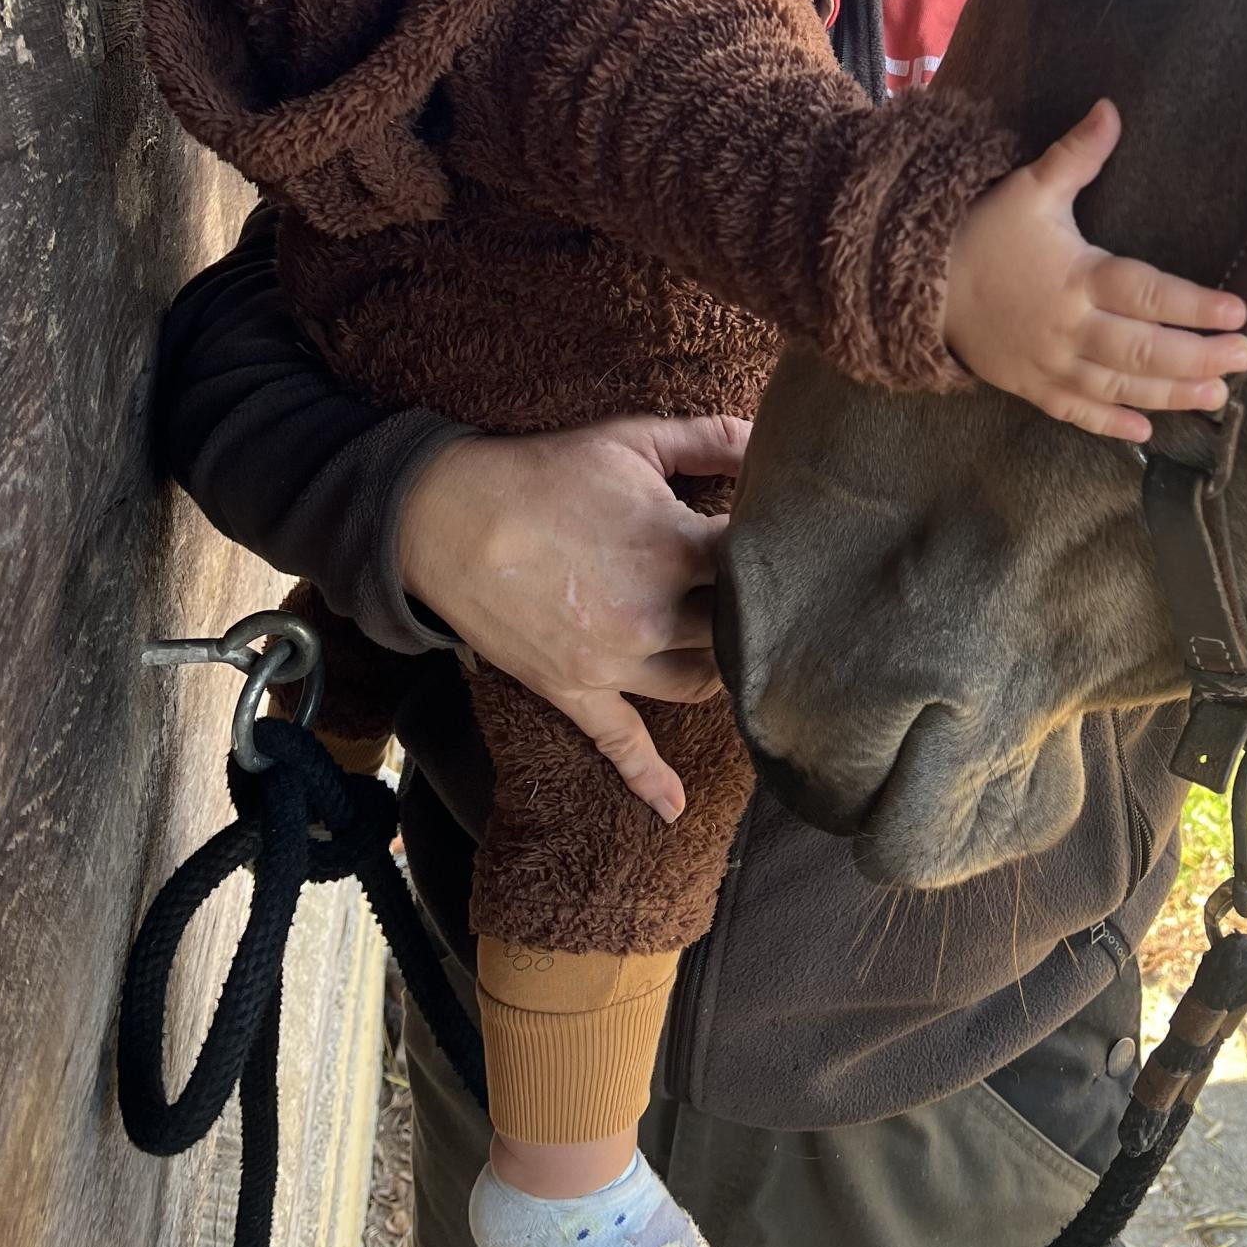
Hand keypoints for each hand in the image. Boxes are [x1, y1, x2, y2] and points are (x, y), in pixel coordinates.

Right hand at [396, 413, 749, 820]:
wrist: (444, 517)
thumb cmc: (544, 472)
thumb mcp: (632, 440)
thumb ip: (711, 438)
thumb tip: (773, 439)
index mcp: (677, 548)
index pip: (763, 565)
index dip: (787, 558)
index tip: (801, 554)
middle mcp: (655, 615)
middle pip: (742, 632)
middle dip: (764, 619)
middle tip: (782, 609)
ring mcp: (615, 662)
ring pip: (700, 686)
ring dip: (723, 671)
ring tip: (739, 656)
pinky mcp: (575, 690)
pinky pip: (619, 743)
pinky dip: (647, 778)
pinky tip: (672, 807)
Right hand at [943, 101, 1246, 444]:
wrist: (917, 281)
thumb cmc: (983, 231)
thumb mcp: (1030, 188)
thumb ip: (1076, 155)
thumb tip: (1111, 109)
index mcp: (1077, 275)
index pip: (1146, 293)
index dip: (1193, 305)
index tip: (1237, 312)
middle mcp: (1069, 326)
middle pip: (1141, 349)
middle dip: (1197, 357)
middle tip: (1243, 357)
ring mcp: (1049, 362)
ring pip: (1118, 386)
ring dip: (1170, 394)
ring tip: (1217, 395)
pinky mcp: (1029, 386)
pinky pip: (1074, 412)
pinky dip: (1109, 425)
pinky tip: (1145, 434)